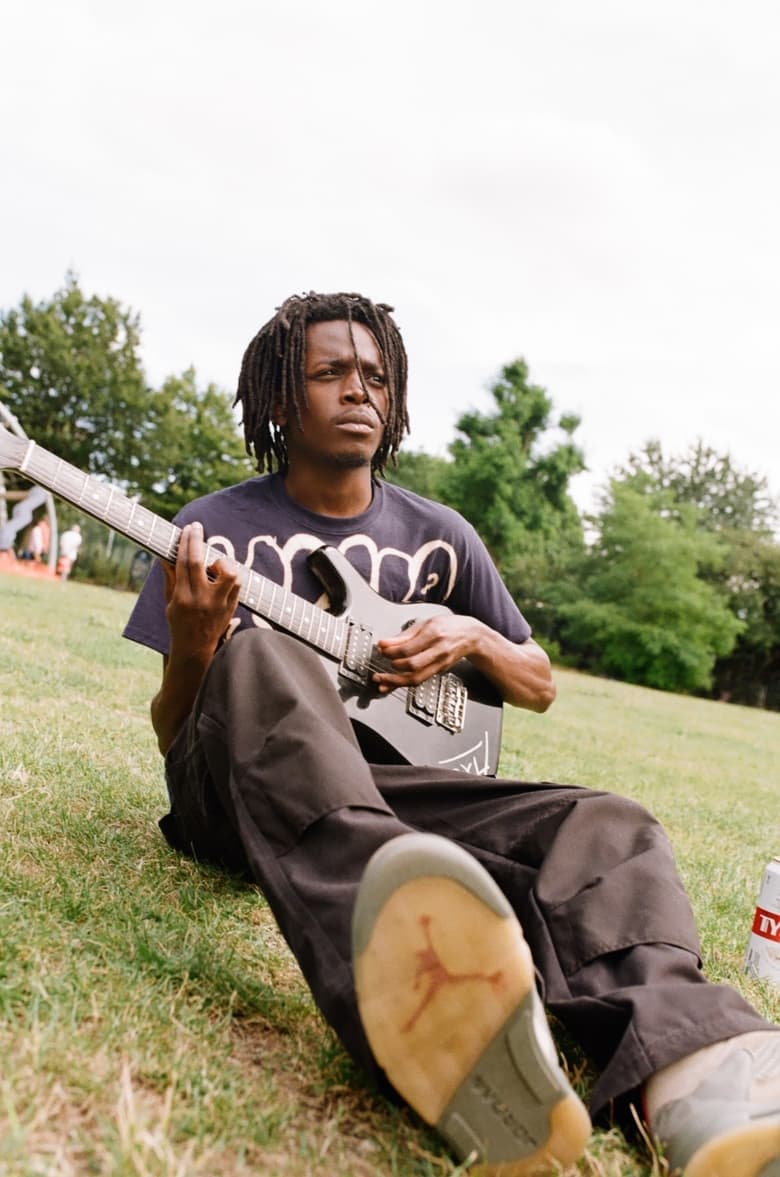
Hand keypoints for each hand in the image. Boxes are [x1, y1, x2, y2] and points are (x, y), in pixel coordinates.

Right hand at [162, 521, 240, 660]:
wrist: (195, 649)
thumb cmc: (179, 623)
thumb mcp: (170, 602)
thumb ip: (170, 578)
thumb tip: (166, 555)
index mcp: (182, 597)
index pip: (184, 563)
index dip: (186, 542)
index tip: (188, 529)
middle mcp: (201, 599)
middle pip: (201, 562)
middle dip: (198, 541)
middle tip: (197, 528)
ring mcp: (218, 604)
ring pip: (228, 574)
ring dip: (223, 563)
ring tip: (215, 565)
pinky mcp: (231, 608)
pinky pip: (237, 585)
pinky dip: (232, 575)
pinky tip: (223, 575)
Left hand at [374, 614, 480, 692]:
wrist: (470, 636)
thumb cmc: (447, 626)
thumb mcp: (425, 624)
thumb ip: (403, 635)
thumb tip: (384, 643)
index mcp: (433, 634)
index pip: (408, 648)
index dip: (391, 651)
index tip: (381, 649)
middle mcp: (438, 651)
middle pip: (412, 665)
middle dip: (392, 667)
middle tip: (380, 664)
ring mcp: (439, 663)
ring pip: (416, 678)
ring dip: (395, 682)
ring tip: (381, 681)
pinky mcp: (438, 671)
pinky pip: (419, 680)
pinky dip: (403, 684)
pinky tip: (391, 685)